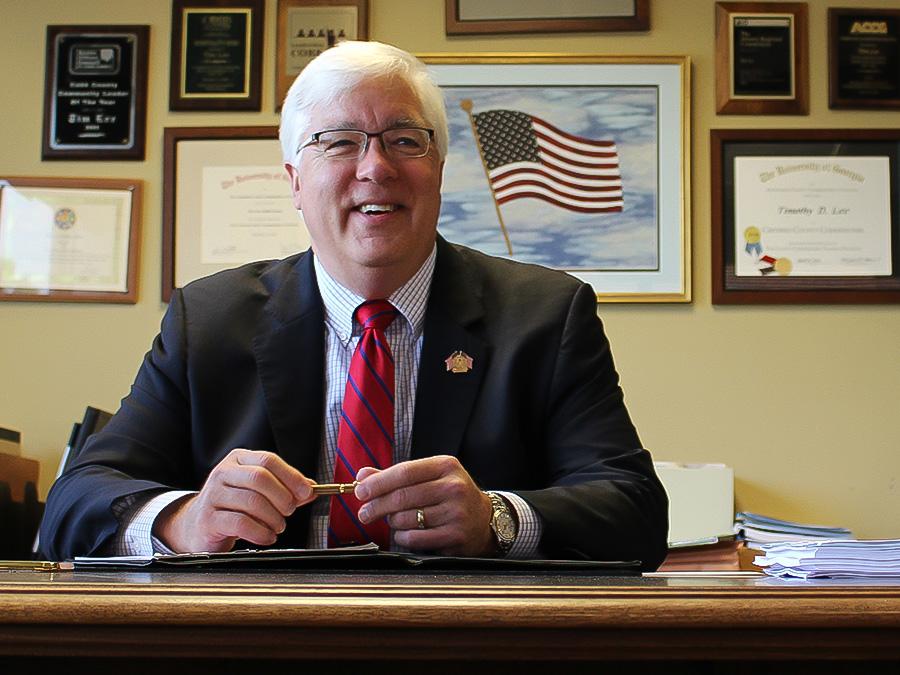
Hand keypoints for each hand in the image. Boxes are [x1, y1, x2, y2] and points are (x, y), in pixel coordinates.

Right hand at [153, 449, 314, 552]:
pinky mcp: (208, 519)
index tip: (307, 492)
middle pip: (260, 478)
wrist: (198, 525)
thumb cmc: (233, 506)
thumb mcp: (258, 492)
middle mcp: (223, 472)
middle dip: (282, 497)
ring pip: (252, 501)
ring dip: (273, 518)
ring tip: (278, 526)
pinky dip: (261, 532)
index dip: (291, 476)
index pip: (268, 460)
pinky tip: (267, 536)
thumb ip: (285, 489)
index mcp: (238, 460)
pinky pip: (241, 523)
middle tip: (289, 511)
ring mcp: (213, 495)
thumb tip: (311, 489)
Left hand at [354, 456, 494, 555]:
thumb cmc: (450, 495)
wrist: (484, 519)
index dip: (378, 483)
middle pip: (403, 496)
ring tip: (393, 520)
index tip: (360, 491)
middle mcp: (453, 487)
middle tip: (364, 513)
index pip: (404, 472)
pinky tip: (404, 533)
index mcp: (446, 466)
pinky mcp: (455, 536)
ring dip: (392, 522)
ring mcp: (456, 512)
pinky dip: (402, 537)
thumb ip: (395, 476)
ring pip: (407, 519)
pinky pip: (415, 538)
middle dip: (377, 506)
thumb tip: (362, 476)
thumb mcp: (429, 477)